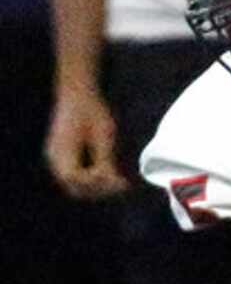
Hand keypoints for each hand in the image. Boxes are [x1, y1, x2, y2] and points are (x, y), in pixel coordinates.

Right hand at [45, 84, 129, 200]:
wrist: (78, 93)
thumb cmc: (91, 110)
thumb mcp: (103, 133)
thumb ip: (104, 158)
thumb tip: (110, 180)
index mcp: (61, 150)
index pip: (75, 178)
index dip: (97, 184)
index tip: (120, 181)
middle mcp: (55, 158)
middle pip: (74, 187)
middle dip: (98, 190)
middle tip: (123, 186)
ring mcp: (58, 158)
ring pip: (75, 185)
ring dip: (96, 188)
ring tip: (120, 183)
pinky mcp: (64, 156)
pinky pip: (77, 176)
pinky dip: (93, 180)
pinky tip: (113, 176)